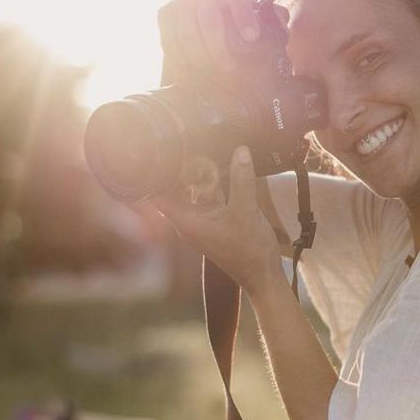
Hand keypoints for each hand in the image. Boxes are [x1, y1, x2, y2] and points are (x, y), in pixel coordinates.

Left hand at [152, 145, 284, 296]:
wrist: (263, 276)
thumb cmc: (250, 252)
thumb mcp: (246, 211)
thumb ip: (242, 180)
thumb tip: (240, 151)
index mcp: (187, 221)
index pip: (157, 193)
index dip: (156, 173)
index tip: (161, 151)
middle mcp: (191, 221)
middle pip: (175, 188)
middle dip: (180, 167)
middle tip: (187, 142)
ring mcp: (204, 220)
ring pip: (194, 191)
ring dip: (199, 174)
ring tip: (205, 147)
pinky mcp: (218, 220)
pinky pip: (210, 196)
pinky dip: (214, 183)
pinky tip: (223, 166)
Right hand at [157, 0, 287, 78]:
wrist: (206, 11)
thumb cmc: (238, 19)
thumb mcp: (257, 15)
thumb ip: (272, 18)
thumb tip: (280, 17)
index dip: (243, 16)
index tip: (251, 38)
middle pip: (210, 22)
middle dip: (220, 49)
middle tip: (229, 68)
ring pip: (187, 34)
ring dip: (200, 58)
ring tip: (210, 74)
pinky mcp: (165, 13)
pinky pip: (170, 39)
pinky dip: (180, 58)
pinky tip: (191, 70)